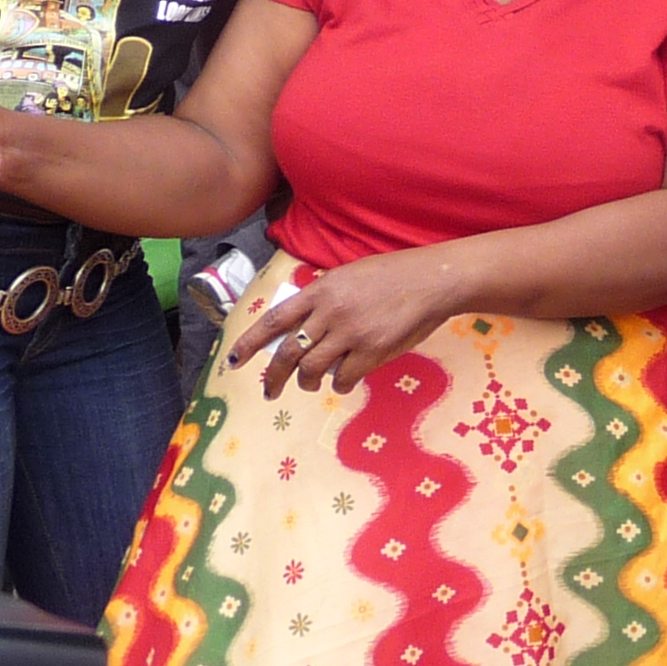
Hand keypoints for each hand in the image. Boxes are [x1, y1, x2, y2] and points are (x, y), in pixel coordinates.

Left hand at [225, 247, 463, 399]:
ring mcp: (350, 333)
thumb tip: (303, 326)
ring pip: (312, 370)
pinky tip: (344, 379)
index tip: (233, 361)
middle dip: (273, 376)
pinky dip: (339, 384)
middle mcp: (330, 312)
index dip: (250, 343)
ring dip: (306, 382)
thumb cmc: (394, 275)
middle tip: (269, 390)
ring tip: (310, 384)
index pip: (274, 319)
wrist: (433, 280)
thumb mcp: (350, 276)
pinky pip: (343, 378)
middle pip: (288, 352)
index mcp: (321, 290)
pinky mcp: (372, 350)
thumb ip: (324, 298)